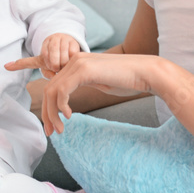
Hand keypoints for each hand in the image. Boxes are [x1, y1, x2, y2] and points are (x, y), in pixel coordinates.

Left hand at [7, 52, 156, 135]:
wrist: (146, 73)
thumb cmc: (127, 80)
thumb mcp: (99, 82)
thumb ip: (83, 84)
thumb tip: (68, 99)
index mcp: (76, 63)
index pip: (53, 85)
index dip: (48, 106)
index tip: (52, 125)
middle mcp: (74, 60)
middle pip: (49, 89)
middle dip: (46, 113)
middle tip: (51, 132)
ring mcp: (78, 63)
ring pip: (52, 91)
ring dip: (52, 113)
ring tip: (60, 129)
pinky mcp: (84, 70)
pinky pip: (62, 90)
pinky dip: (61, 105)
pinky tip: (68, 115)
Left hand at [37, 33, 83, 77]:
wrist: (68, 51)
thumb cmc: (55, 61)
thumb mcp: (48, 65)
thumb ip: (46, 72)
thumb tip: (52, 76)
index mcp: (46, 42)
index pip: (44, 51)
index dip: (47, 62)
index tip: (51, 69)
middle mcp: (55, 38)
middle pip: (53, 48)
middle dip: (55, 62)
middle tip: (57, 69)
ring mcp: (65, 39)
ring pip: (63, 49)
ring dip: (63, 61)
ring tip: (64, 68)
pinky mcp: (74, 42)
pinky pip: (73, 51)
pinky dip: (71, 59)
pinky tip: (70, 63)